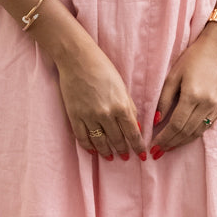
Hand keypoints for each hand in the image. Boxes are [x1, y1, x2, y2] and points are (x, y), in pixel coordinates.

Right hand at [54, 39, 144, 160]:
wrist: (77, 59)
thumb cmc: (103, 69)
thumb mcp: (122, 87)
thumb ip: (129, 108)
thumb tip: (136, 127)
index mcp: (121, 106)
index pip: (133, 133)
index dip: (138, 147)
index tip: (142, 155)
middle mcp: (106, 114)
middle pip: (117, 140)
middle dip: (123, 150)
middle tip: (125, 157)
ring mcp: (89, 117)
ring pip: (100, 142)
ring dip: (106, 152)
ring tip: (110, 157)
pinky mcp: (74, 116)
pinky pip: (82, 137)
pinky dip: (88, 147)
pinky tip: (93, 151)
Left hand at [153, 25, 216, 154]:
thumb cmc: (194, 57)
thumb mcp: (174, 75)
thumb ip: (164, 99)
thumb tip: (156, 121)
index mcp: (192, 96)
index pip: (175, 125)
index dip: (163, 138)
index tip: (153, 146)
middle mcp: (206, 104)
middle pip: (185, 132)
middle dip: (170, 144)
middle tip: (157, 152)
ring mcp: (215, 107)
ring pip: (196, 133)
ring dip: (181, 143)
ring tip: (168, 149)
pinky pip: (206, 127)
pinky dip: (193, 135)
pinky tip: (183, 138)